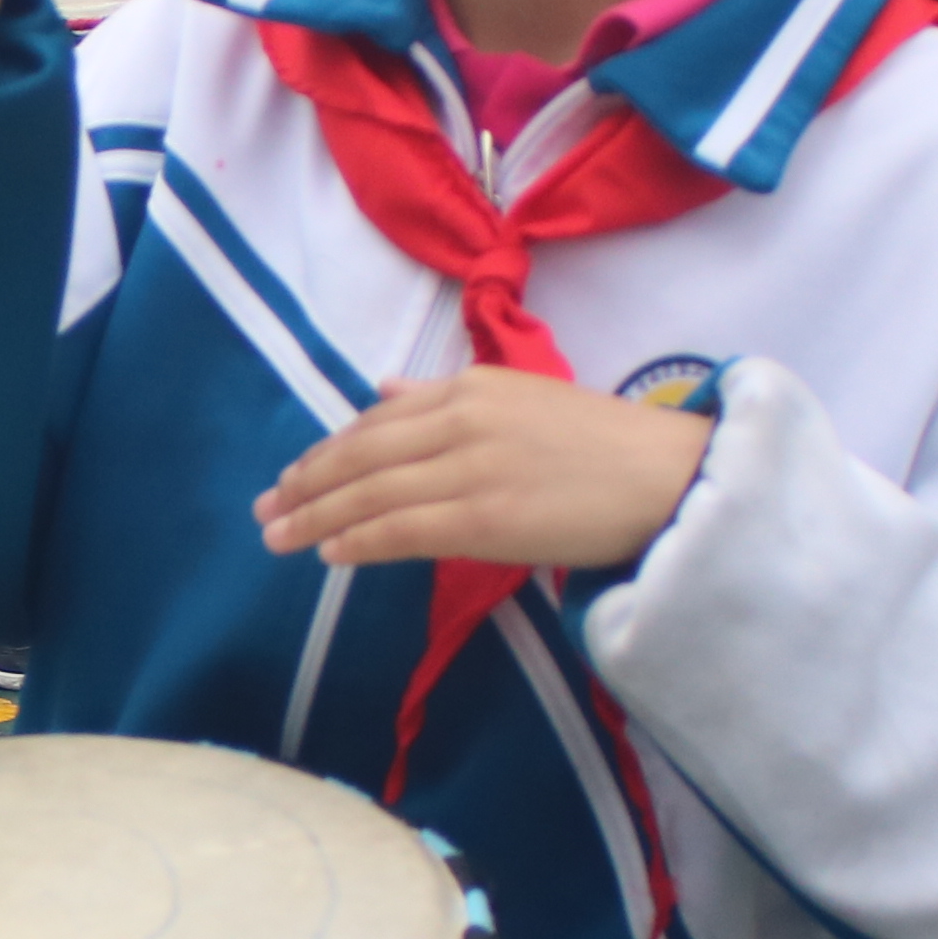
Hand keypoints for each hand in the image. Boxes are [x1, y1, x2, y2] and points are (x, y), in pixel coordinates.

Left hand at [252, 367, 715, 575]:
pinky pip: (401, 529)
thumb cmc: (608, 447)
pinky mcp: (485, 516)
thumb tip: (384, 387)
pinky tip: (328, 552)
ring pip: (372, 491)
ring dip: (316, 515)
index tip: (296, 472)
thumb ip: (447, 396)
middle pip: (363, 452)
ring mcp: (472, 466)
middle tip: (265, 508)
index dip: (330, 448)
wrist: (672, 478)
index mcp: (474, 385)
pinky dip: (357, 539)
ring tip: (279, 536)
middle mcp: (464, 417)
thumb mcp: (523, 400)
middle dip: (307, 481)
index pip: (380, 417)